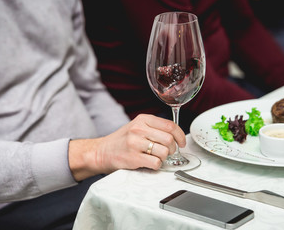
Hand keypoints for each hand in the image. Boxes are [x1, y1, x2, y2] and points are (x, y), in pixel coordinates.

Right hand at [69, 114, 185, 180]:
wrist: (101, 151)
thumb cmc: (122, 140)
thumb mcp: (137, 126)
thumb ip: (154, 128)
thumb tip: (176, 135)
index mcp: (143, 119)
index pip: (170, 125)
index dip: (180, 136)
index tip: (182, 143)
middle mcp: (139, 129)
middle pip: (169, 139)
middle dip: (172, 149)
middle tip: (167, 152)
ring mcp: (135, 143)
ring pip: (164, 152)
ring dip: (164, 158)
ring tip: (156, 157)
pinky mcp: (133, 158)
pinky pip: (156, 163)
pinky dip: (156, 165)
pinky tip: (149, 163)